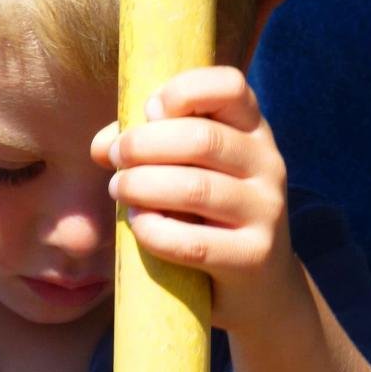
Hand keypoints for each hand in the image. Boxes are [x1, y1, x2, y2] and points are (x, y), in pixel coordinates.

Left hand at [92, 66, 293, 333]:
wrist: (258, 286)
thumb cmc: (208, 215)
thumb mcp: (188, 170)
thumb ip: (148, 146)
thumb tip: (101, 146)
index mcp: (254, 131)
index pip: (230, 86)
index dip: (182, 90)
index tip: (150, 112)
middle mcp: (269, 165)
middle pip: (202, 139)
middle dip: (143, 145)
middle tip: (115, 158)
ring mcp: (267, 212)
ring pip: (196, 189)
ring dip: (142, 186)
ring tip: (119, 190)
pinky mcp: (253, 257)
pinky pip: (192, 243)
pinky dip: (154, 231)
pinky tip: (139, 224)